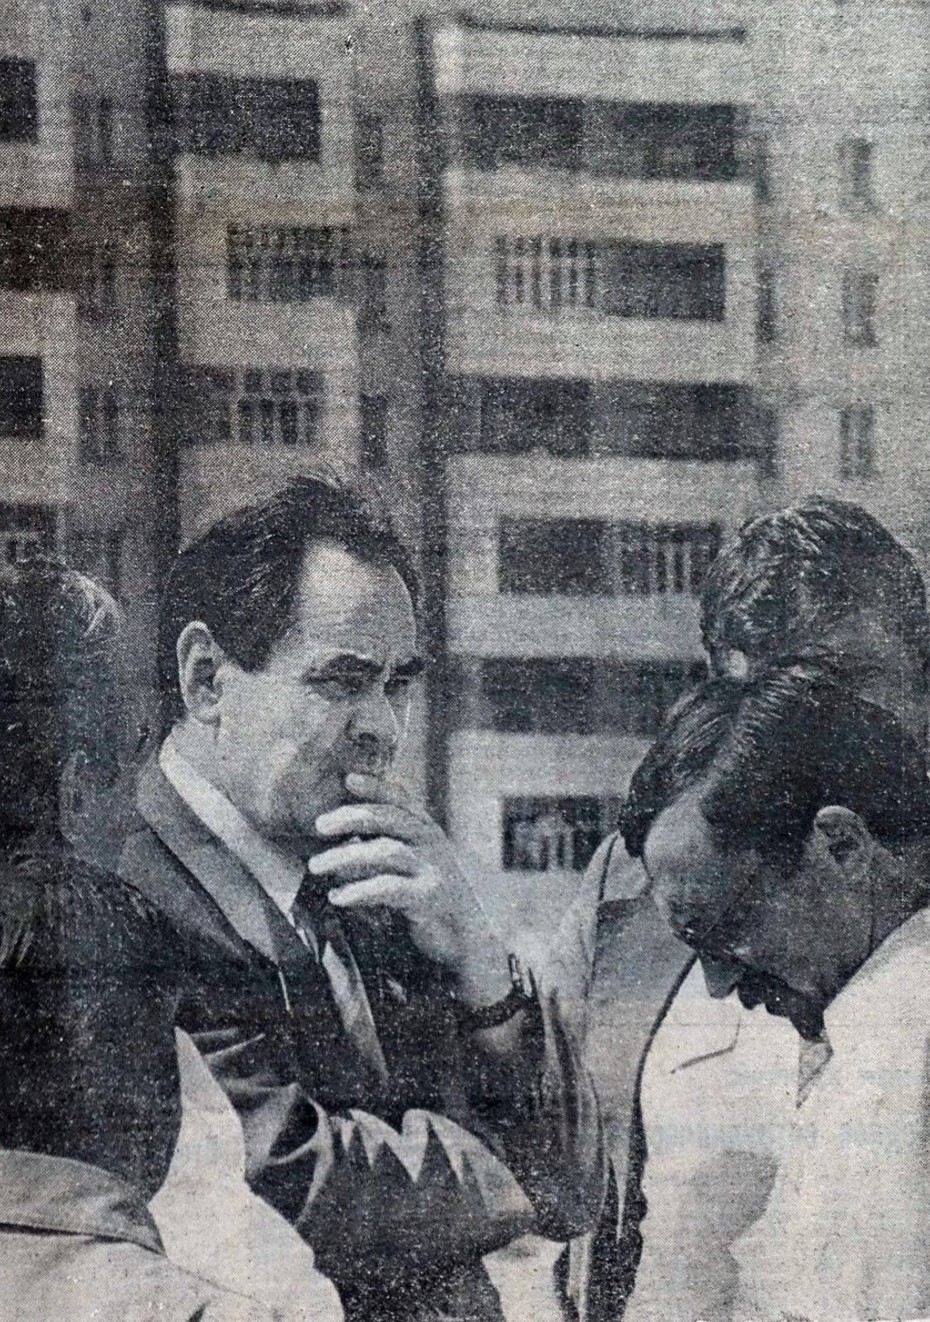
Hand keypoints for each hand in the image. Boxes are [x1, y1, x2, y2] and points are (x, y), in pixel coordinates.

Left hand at [309, 773, 510, 1006]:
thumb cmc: (432, 900)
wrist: (469, 939)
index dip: (376, 787)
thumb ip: (387, 848)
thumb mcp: (414, 866)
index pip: (401, 800)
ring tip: (315, 866)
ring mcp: (433, 868)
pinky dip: (359, 890)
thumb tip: (344, 836)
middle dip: (351, 817)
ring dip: (346, 856)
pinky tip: (337, 896)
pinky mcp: (430, 897)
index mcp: (427, 831)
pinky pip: (389, 888)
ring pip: (386, 851)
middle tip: (318, 825)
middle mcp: (432, 844)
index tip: (348, 779)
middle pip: (389, 818)